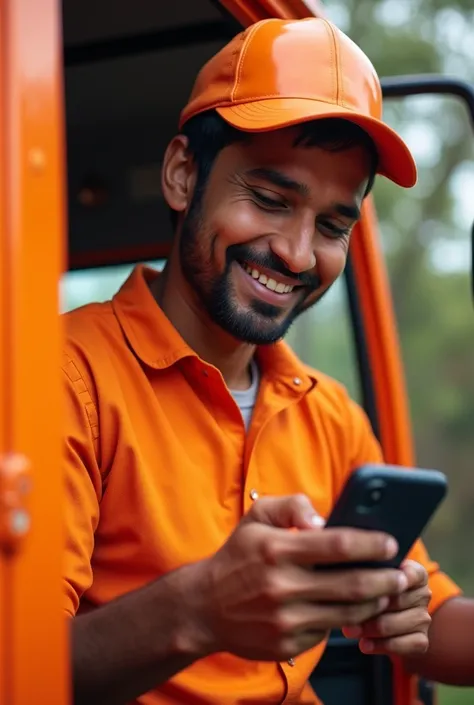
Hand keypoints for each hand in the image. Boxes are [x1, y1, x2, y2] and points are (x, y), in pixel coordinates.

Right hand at [186, 495, 408, 662]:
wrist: (203, 606)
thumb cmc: (238, 556)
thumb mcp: (256, 518)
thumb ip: (291, 506)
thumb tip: (324, 519)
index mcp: (276, 549)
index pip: (337, 544)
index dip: (370, 544)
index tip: (390, 543)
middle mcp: (281, 586)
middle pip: (351, 585)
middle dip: (385, 579)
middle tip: (402, 575)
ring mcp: (284, 620)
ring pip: (346, 613)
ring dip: (373, 603)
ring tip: (385, 592)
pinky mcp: (286, 644)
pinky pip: (326, 632)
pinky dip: (343, 620)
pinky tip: (351, 610)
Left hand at [342, 560, 431, 656]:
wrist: (383, 617)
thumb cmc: (373, 591)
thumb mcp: (371, 576)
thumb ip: (367, 574)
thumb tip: (351, 579)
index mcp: (415, 573)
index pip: (409, 573)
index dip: (391, 579)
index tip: (371, 581)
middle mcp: (423, 594)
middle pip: (395, 601)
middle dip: (368, 607)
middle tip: (344, 611)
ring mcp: (423, 619)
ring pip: (395, 624)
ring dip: (369, 629)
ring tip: (349, 629)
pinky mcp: (421, 641)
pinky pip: (403, 645)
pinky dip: (381, 646)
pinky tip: (364, 644)